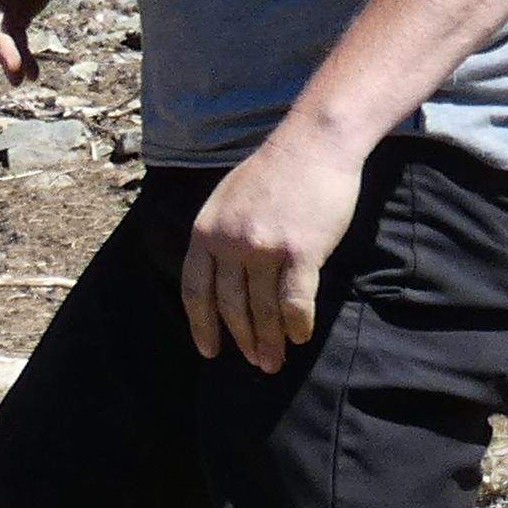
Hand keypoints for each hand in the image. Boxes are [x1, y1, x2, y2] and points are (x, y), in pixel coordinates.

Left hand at [184, 126, 364, 372]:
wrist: (313, 144)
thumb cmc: (274, 171)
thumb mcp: (227, 200)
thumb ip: (220, 236)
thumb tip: (223, 276)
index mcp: (206, 230)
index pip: (194, 289)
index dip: (201, 324)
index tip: (209, 350)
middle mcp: (230, 243)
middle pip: (229, 305)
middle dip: (241, 339)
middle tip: (254, 363)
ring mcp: (264, 248)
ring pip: (262, 309)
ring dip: (268, 341)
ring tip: (273, 362)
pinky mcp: (300, 252)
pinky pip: (295, 302)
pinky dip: (297, 325)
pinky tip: (300, 338)